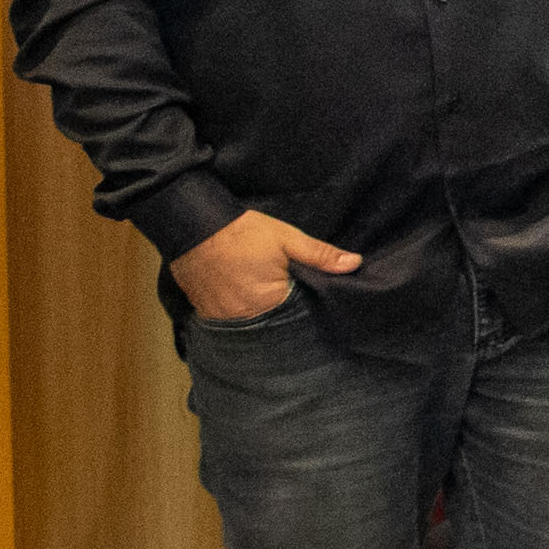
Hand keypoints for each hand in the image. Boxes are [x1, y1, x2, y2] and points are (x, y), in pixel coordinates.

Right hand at [170, 205, 360, 323]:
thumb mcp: (287, 239)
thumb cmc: (243, 233)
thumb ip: (320, 255)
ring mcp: (222, 318)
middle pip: (274, 322)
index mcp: (270, 301)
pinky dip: (240, 313)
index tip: (315, 301)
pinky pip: (230, 320)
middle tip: (293, 299)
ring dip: (261, 315)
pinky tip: (246, 300)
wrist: (192, 225)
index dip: (307, 308)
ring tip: (269, 301)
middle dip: (285, 314)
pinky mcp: (206, 313)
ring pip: (251, 323)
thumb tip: (355, 264)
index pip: (298, 316)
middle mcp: (245, 317)